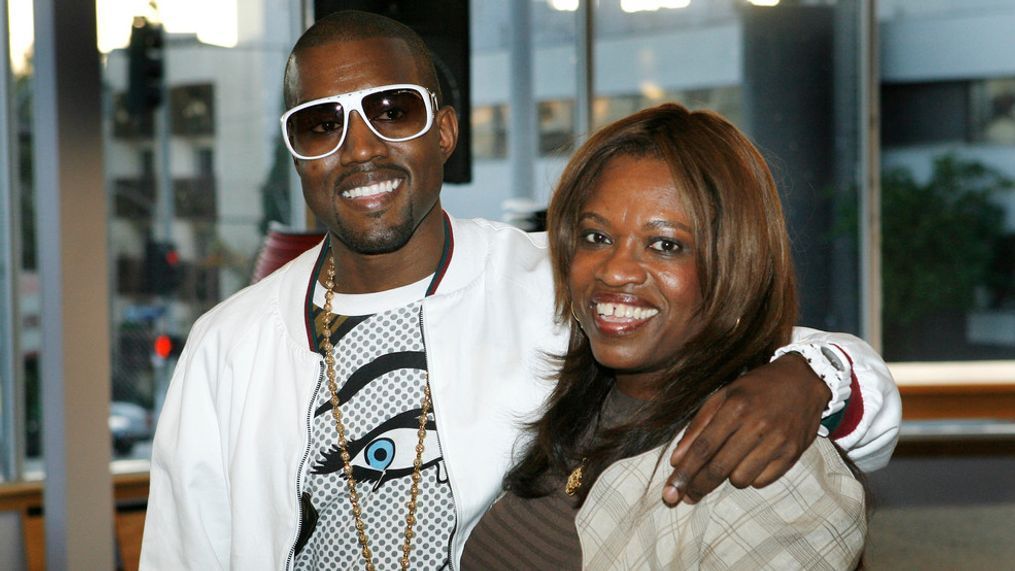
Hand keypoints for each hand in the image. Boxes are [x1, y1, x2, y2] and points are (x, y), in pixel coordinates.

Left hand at [662, 353, 830, 505]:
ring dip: (730, 476)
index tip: (671, 491)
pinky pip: (762, 481)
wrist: (804, 381)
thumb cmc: (756, 388)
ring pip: (740, 479)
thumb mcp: (723, 396)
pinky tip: (752, 460)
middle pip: (719, 468)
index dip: (685, 473)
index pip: (704, 448)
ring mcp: (777, 441)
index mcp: (736, 407)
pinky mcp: (793, 454)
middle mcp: (757, 425)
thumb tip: (677, 460)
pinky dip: (752, 476)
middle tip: (687, 497)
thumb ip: (697, 426)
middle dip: (699, 486)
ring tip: (732, 459)